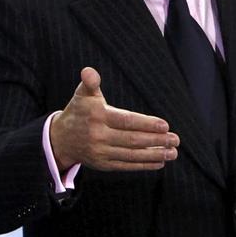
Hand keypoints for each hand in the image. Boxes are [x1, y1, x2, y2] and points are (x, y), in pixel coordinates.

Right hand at [49, 67, 178, 170]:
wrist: (60, 139)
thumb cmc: (78, 112)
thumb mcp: (82, 95)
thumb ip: (90, 83)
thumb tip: (89, 71)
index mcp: (97, 117)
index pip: (126, 121)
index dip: (146, 124)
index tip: (165, 125)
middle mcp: (98, 136)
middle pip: (132, 140)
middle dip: (156, 141)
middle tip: (175, 139)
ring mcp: (100, 152)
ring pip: (131, 155)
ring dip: (155, 155)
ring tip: (173, 152)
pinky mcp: (102, 164)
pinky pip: (126, 165)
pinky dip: (144, 165)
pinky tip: (160, 162)